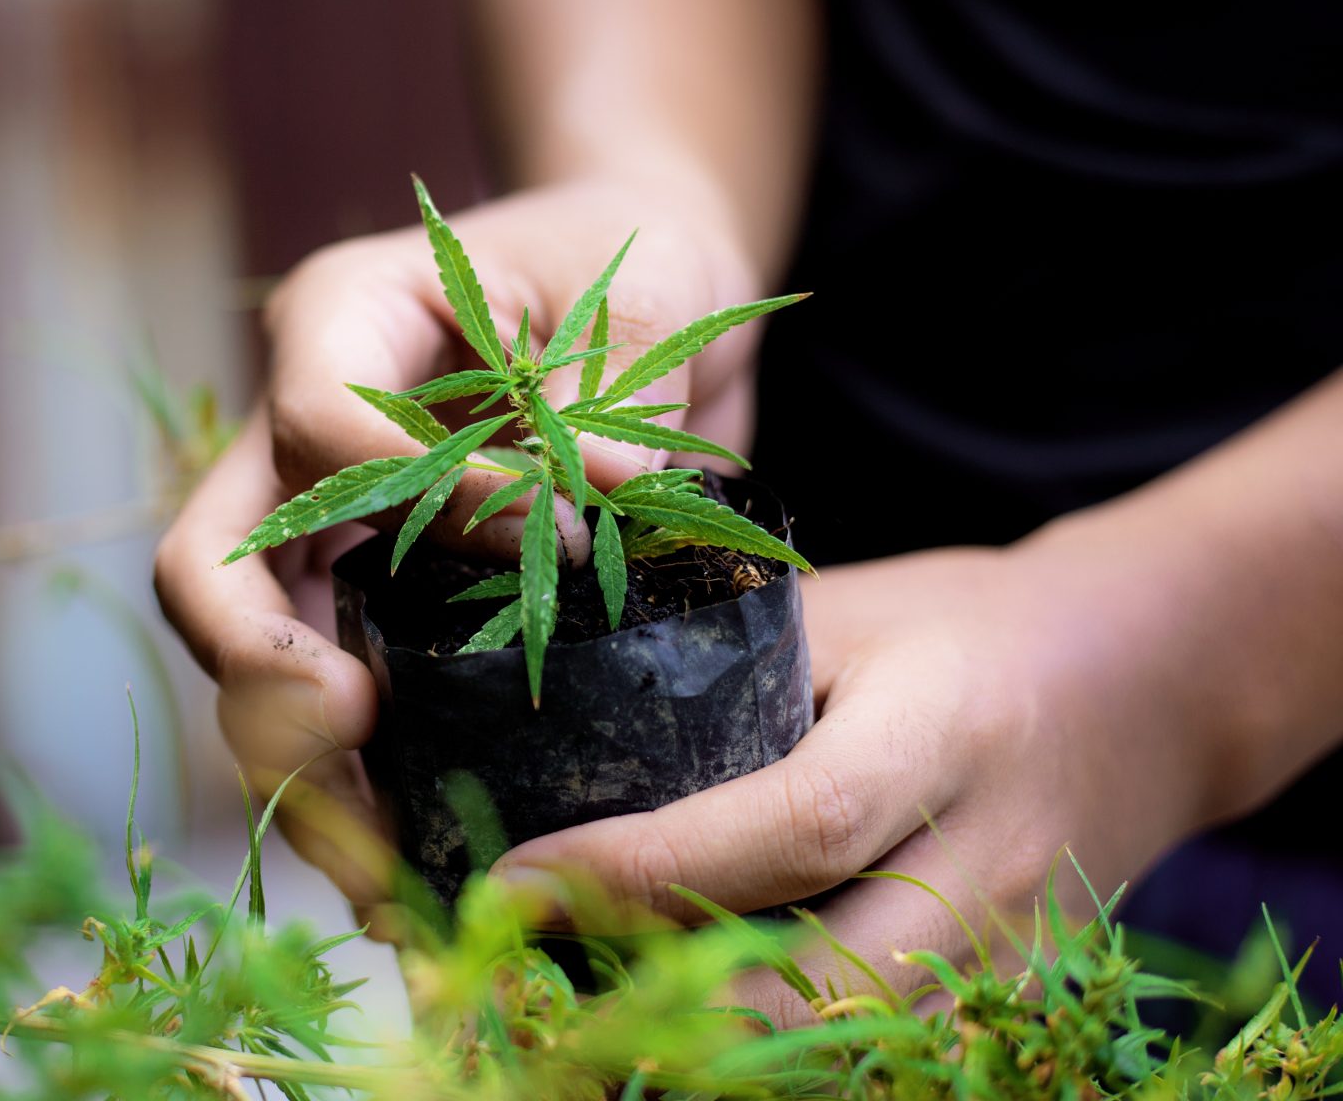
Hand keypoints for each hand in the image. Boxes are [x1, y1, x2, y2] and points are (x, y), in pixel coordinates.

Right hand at [154, 175, 768, 904]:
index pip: (316, 425)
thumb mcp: (641, 299)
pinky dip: (363, 786)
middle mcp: (298, 429)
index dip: (424, 497)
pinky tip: (416, 866)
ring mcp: (321, 525)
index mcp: (343, 319)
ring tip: (387, 871)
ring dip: (304, 768)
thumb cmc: (637, 261)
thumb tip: (584, 513)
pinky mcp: (370, 599)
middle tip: (353, 732)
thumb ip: (601, 397)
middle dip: (258, 671)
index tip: (558, 530)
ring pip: (248, 663)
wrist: (647, 293)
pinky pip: (331, 699)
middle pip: (210, 565)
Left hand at [492, 534, 1241, 1023]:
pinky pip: (879, 1051)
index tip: (517, 881)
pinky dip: (779, 1051)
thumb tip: (556, 726)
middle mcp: (992, 861)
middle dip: (664, 1004)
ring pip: (850, 1047)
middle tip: (529, 975)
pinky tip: (686, 1015)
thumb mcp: (849, 612)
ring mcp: (1018, 952)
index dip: (647, 870)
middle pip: (827, 986)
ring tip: (587, 1000)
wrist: (1145, 684)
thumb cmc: (964, 628)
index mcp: (944, 729)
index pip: (796, 826)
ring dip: (711, 1043)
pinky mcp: (1015, 1000)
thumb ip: (727, 668)